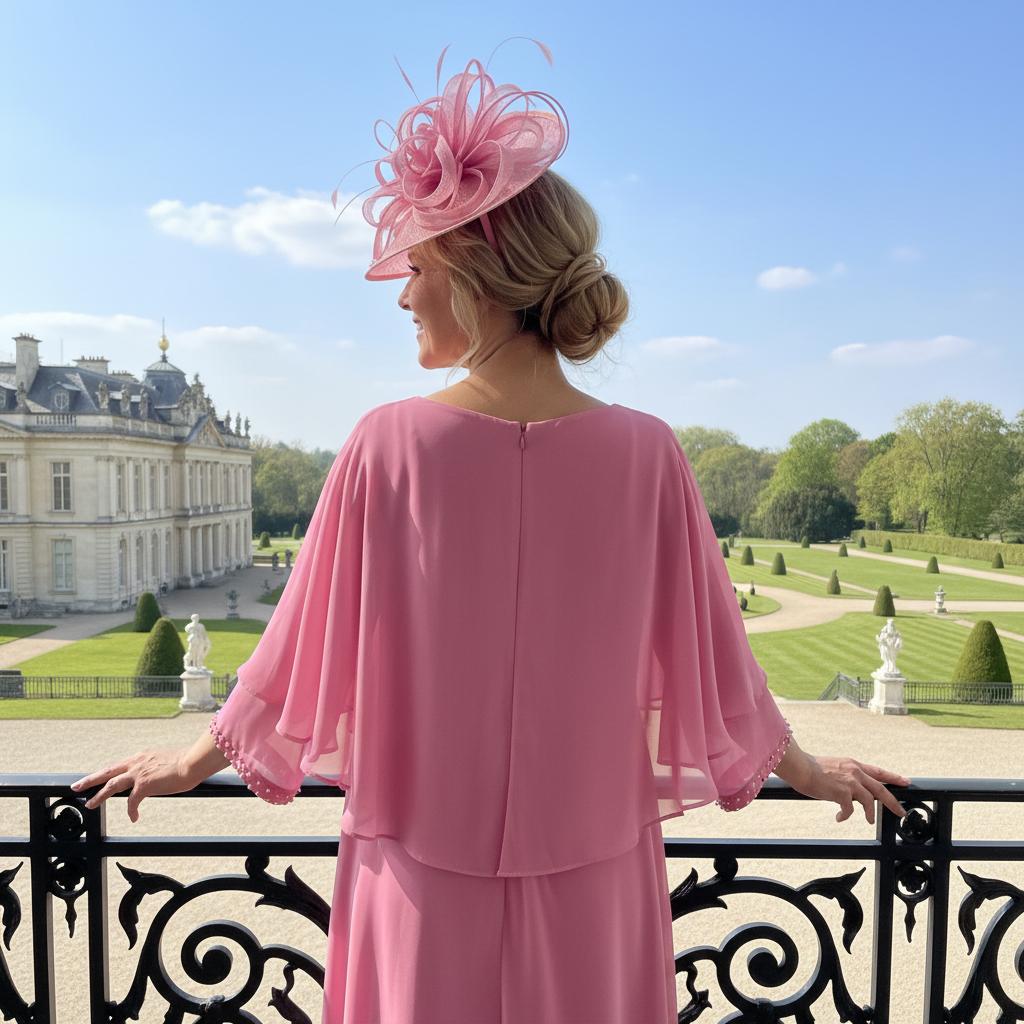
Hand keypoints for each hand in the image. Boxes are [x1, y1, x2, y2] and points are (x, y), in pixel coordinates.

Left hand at [70, 749, 200, 822]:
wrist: (193, 761)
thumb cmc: (188, 760)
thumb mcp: (168, 760)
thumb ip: (159, 766)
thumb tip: (162, 772)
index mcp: (142, 756)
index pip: (119, 765)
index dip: (108, 772)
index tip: (100, 776)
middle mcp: (137, 763)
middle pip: (107, 772)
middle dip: (90, 779)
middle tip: (77, 785)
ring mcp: (138, 774)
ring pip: (111, 786)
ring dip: (98, 796)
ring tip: (90, 805)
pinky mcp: (143, 786)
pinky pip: (132, 802)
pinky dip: (132, 810)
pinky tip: (134, 817)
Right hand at [789, 754, 909, 824]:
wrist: (800, 767)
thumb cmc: (811, 768)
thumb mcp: (834, 767)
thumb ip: (846, 775)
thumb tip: (852, 789)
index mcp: (853, 765)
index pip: (878, 771)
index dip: (893, 777)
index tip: (905, 781)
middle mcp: (855, 772)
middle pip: (880, 788)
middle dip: (893, 802)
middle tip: (901, 812)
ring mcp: (850, 782)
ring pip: (869, 800)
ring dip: (870, 813)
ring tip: (869, 820)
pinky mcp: (842, 793)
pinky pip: (849, 809)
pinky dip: (845, 815)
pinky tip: (839, 818)